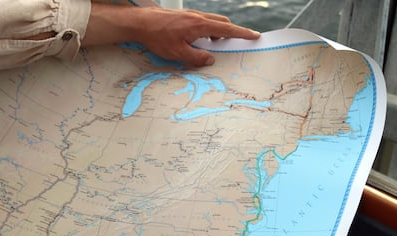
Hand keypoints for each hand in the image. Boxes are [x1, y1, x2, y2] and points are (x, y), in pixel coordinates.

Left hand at [83, 4, 259, 66]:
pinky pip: (202, 22)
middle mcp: (198, 17)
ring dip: (217, 33)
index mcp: (200, 26)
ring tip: (214, 46)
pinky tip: (199, 40)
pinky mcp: (184, 16)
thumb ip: (197, 58)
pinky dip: (207, 30)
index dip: (242, 33)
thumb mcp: (179, 54)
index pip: (227, 30)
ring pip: (212, 22)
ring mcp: (191, 15)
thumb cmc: (158, 38)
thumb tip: (211, 59)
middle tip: (237, 43)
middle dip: (232, 33)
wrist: (142, 23)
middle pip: (222, 23)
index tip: (254, 35)